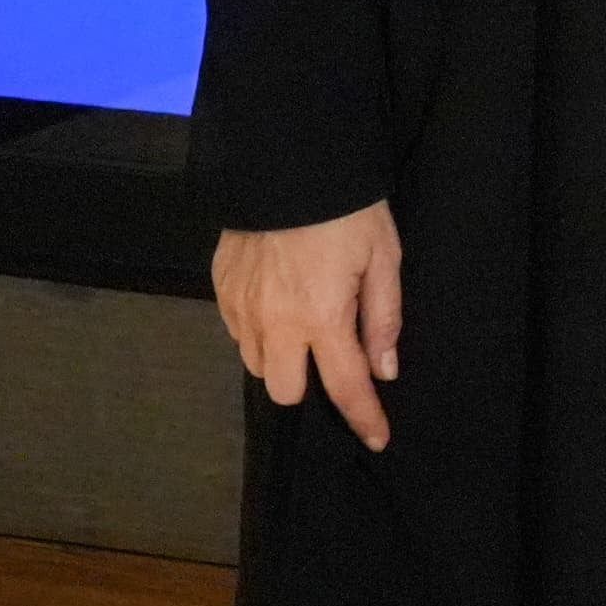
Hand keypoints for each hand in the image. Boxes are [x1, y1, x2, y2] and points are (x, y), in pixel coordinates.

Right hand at [212, 200, 401, 451]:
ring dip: (281, 359)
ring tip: (302, 327)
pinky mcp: (220, 288)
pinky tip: (276, 304)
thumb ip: (383, 319)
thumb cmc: (349, 211)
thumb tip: (385, 369)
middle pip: (285, 390)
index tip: (376, 439)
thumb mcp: (385, 259)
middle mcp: (275, 323)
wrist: (289, 166)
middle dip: (309, 384)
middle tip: (331, 355)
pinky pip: (236, 332)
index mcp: (322, 318)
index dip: (363, 417)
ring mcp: (240, 307)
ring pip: (256, 365)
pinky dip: (257, 331)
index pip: (345, 385)